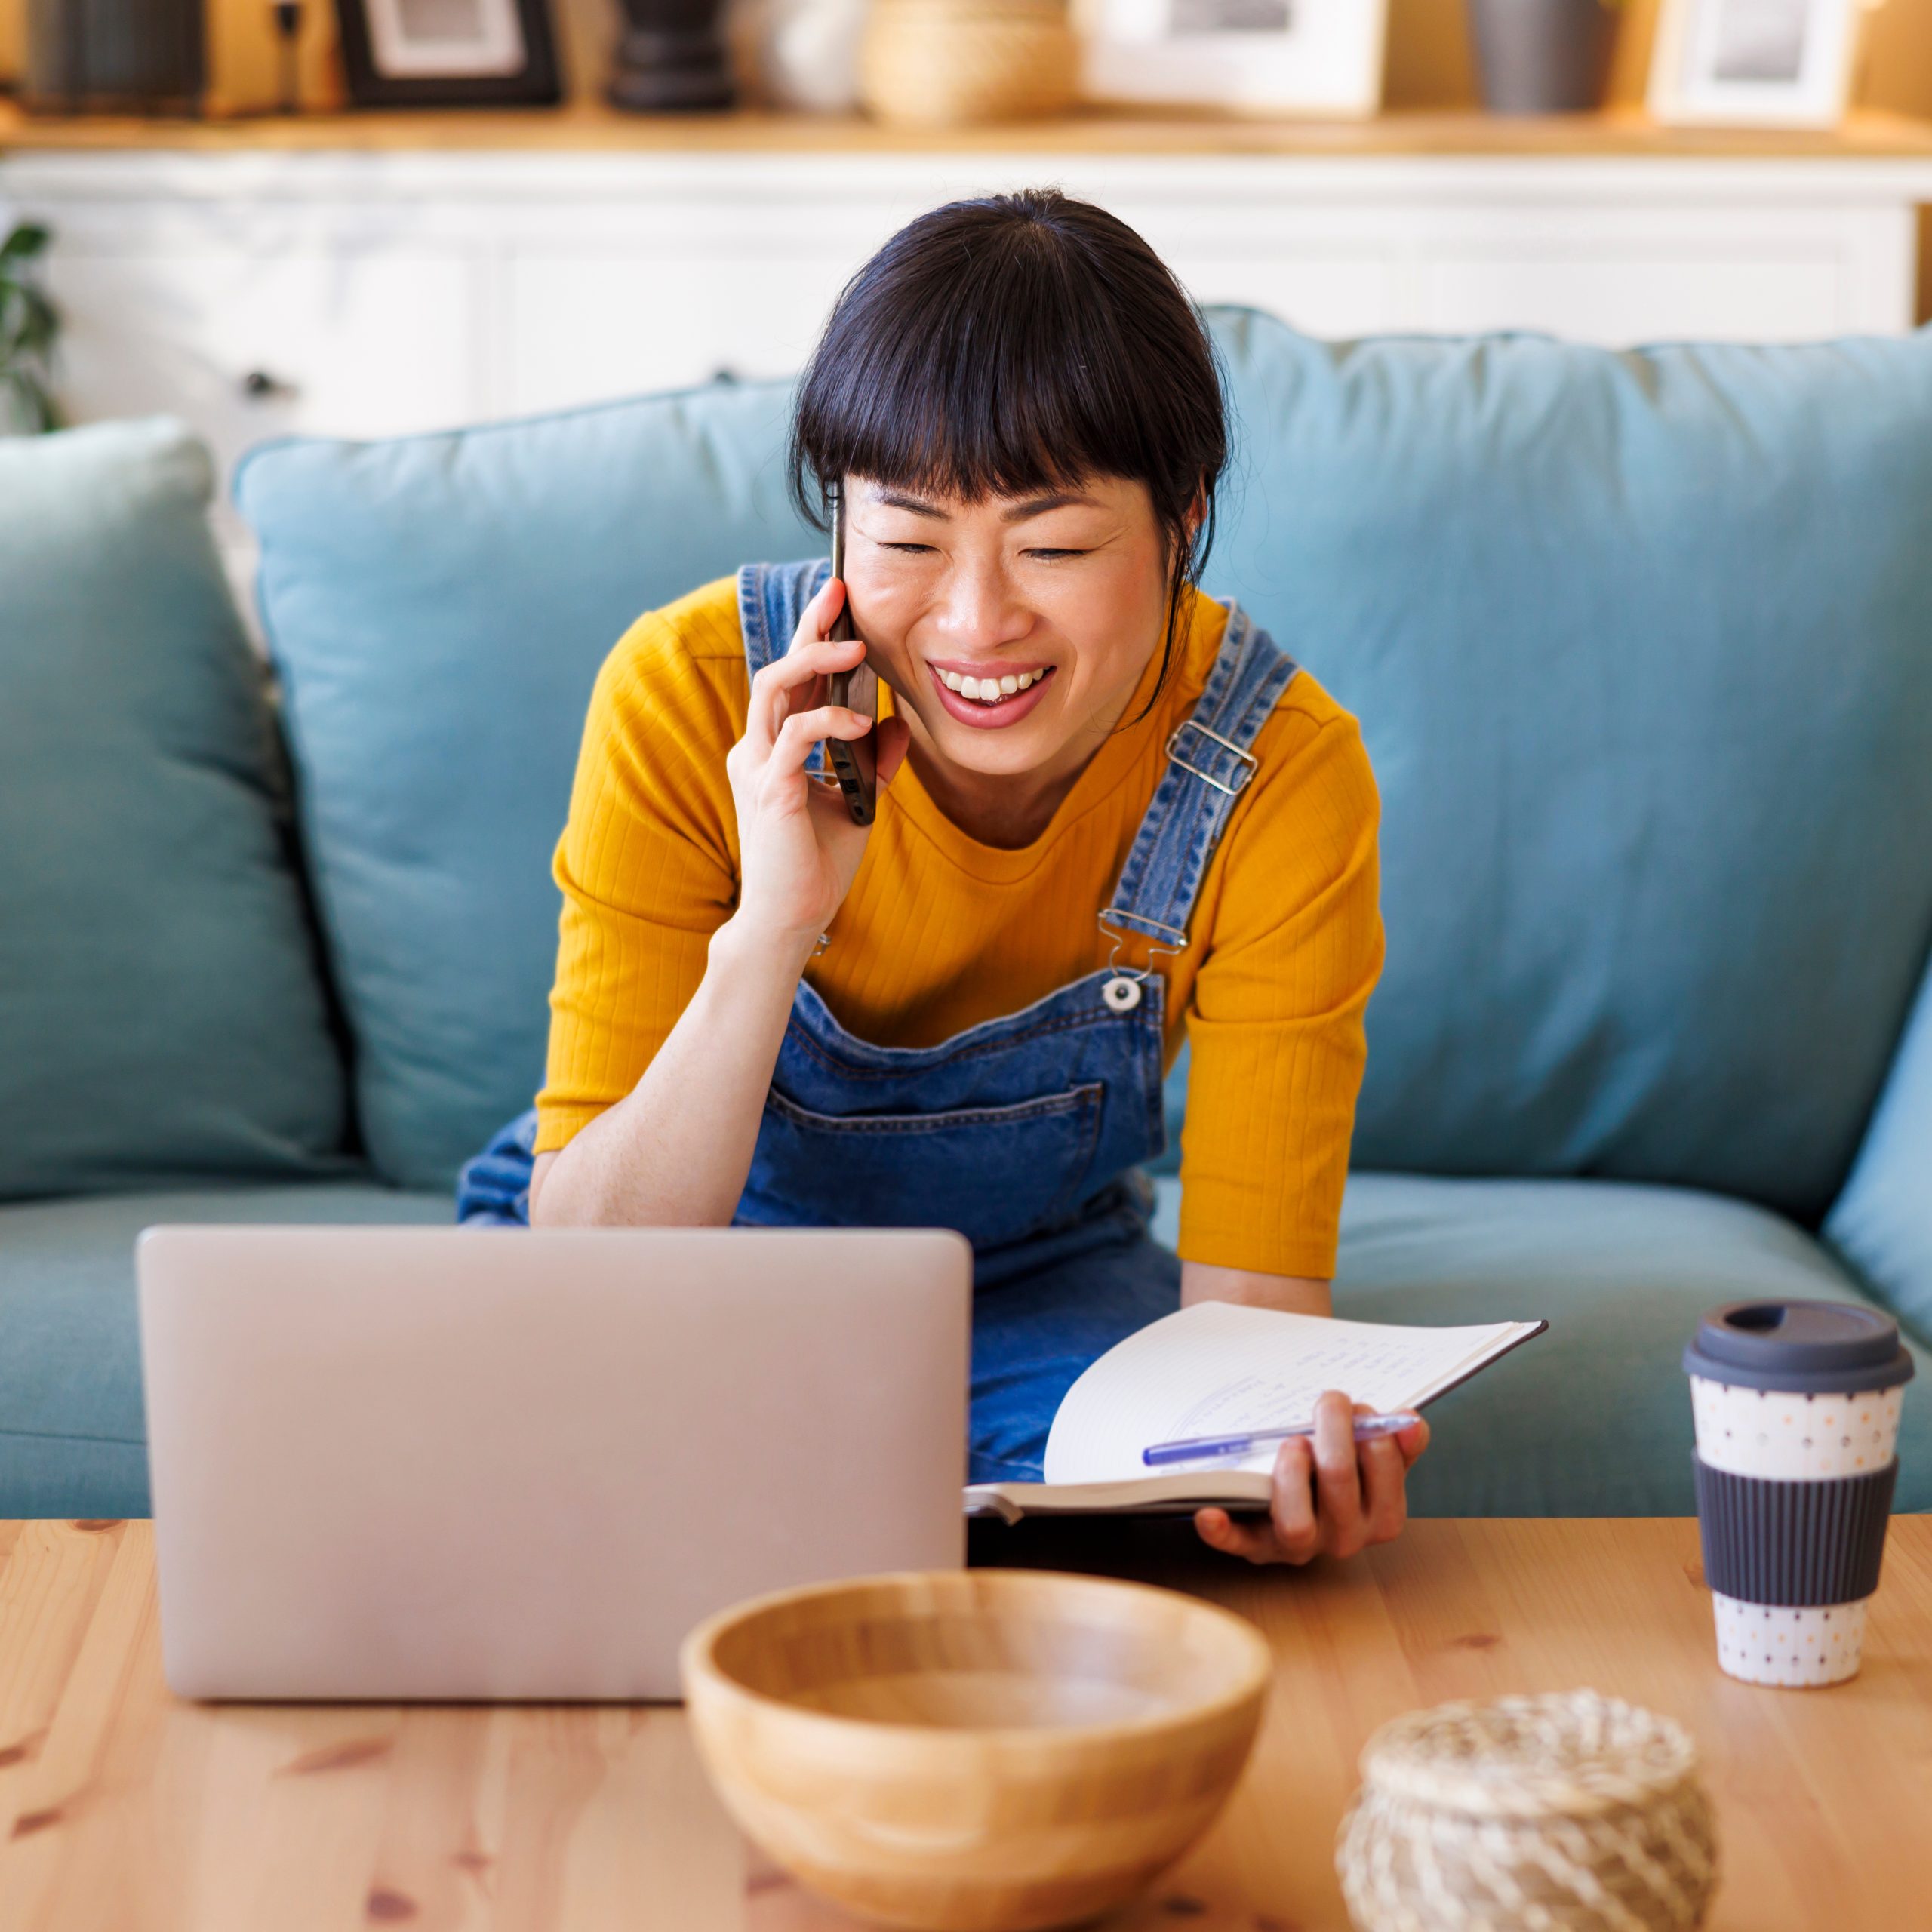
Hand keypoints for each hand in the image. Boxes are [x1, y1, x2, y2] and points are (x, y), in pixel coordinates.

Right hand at [724, 575, 910, 950]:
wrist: (792, 918)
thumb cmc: (816, 865)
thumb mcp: (858, 801)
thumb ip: (872, 760)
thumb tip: (896, 722)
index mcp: (774, 749)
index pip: (793, 680)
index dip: (814, 636)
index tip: (841, 602)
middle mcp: (756, 749)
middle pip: (778, 668)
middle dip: (808, 625)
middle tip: (839, 590)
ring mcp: (757, 766)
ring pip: (774, 688)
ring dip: (813, 658)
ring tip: (854, 644)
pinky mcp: (769, 788)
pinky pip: (795, 735)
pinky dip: (828, 720)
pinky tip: (858, 723)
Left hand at [1193, 1390, 1428, 1564]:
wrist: (1300, 1504)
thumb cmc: (1339, 1475)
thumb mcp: (1374, 1460)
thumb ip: (1398, 1442)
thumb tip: (1411, 1423)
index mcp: (1381, 1516)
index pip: (1384, 1471)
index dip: (1372, 1433)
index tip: (1359, 1409)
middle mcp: (1344, 1539)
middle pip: (1339, 1483)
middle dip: (1333, 1433)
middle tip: (1328, 1404)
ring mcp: (1298, 1546)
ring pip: (1297, 1524)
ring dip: (1291, 1474)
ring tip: (1291, 1443)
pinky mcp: (1257, 1546)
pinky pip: (1237, 1542)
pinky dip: (1222, 1531)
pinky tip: (1207, 1513)